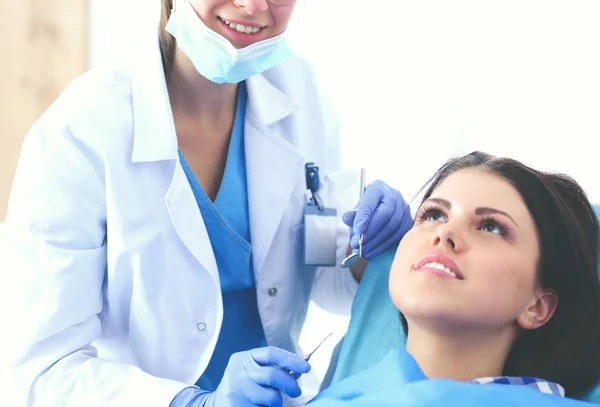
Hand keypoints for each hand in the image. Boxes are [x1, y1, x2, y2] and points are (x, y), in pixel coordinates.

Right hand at [193, 346, 310, 406]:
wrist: (215, 403)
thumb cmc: (242, 385)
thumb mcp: (254, 371)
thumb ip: (274, 368)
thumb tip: (298, 371)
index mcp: (244, 357)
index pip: (271, 353)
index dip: (290, 359)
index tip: (306, 368)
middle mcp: (238, 370)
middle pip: (272, 375)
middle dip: (290, 384)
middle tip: (296, 391)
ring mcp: (236, 388)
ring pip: (270, 396)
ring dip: (278, 401)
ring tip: (273, 401)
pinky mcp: (236, 405)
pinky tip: (261, 406)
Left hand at [343, 180, 411, 259]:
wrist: (382, 207)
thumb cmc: (369, 208)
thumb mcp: (358, 208)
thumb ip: (353, 214)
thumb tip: (347, 218)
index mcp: (377, 189)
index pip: (371, 202)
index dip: (363, 218)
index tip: (356, 231)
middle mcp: (393, 196)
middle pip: (384, 215)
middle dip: (370, 232)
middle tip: (358, 244)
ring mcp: (403, 208)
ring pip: (392, 227)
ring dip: (376, 242)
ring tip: (363, 251)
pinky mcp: (408, 221)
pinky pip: (397, 236)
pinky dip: (384, 246)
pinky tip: (373, 251)